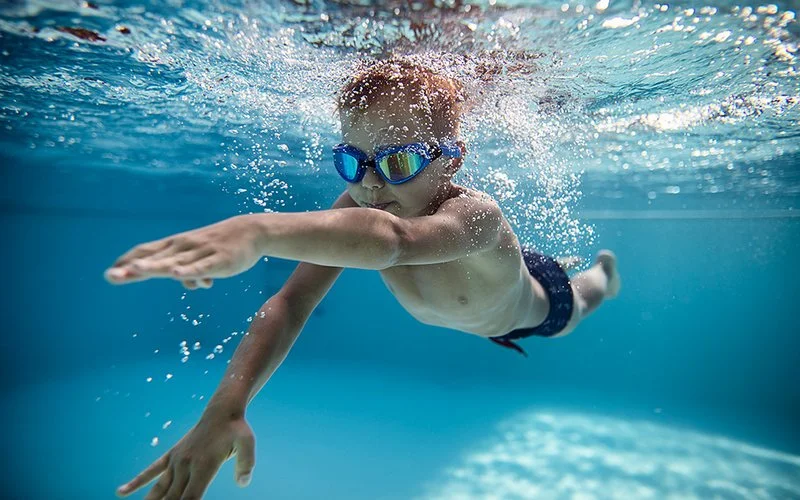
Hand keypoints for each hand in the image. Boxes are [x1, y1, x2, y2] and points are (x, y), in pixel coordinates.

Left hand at [105, 215, 262, 285]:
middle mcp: (183, 247)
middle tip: (110, 277)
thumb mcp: (200, 256)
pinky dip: (189, 271)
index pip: (146, 252)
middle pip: (154, 258)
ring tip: (135, 271)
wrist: (251, 231)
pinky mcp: (218, 261)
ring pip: (174, 262)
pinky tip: (177, 275)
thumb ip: (187, 269)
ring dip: (154, 267)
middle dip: (132, 268)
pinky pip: (201, 267)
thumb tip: (181, 281)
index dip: (127, 262)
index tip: (109, 274)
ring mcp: (200, 253)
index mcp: (176, 246)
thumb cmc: (221, 244)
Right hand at [116, 412, 255, 498]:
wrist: (222, 410)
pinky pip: (151, 471)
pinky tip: (120, 492)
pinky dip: (136, 482)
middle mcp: (186, 465)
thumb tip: (243, 483)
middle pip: (172, 499)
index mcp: (203, 466)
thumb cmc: (237, 429)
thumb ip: (246, 464)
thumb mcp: (248, 444)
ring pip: (158, 489)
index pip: (191, 498)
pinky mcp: (171, 455)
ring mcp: (176, 461)